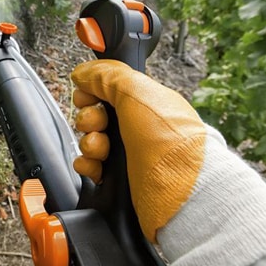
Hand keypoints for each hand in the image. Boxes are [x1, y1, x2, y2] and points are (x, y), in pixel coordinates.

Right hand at [71, 59, 207, 239]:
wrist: (182, 193)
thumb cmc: (171, 142)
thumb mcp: (137, 92)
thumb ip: (106, 75)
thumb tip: (83, 73)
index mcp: (144, 102)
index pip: (107, 89)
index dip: (92, 91)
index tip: (88, 96)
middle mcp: (136, 126)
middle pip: (95, 115)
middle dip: (89, 118)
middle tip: (98, 124)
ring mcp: (128, 153)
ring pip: (91, 141)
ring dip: (88, 143)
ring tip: (101, 150)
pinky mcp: (120, 179)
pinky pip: (91, 167)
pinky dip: (87, 165)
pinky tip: (95, 166)